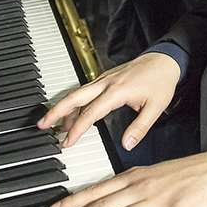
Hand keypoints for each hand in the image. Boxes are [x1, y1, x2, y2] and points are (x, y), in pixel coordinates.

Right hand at [38, 52, 180, 150]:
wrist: (164, 60)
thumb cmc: (161, 82)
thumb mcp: (156, 108)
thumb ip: (140, 128)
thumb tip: (127, 145)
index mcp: (117, 91)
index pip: (91, 113)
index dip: (77, 129)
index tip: (68, 142)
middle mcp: (106, 83)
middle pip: (74, 97)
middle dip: (56, 111)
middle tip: (42, 125)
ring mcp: (104, 79)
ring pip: (77, 93)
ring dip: (64, 108)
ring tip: (54, 125)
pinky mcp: (105, 78)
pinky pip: (85, 90)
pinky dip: (75, 102)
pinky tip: (73, 114)